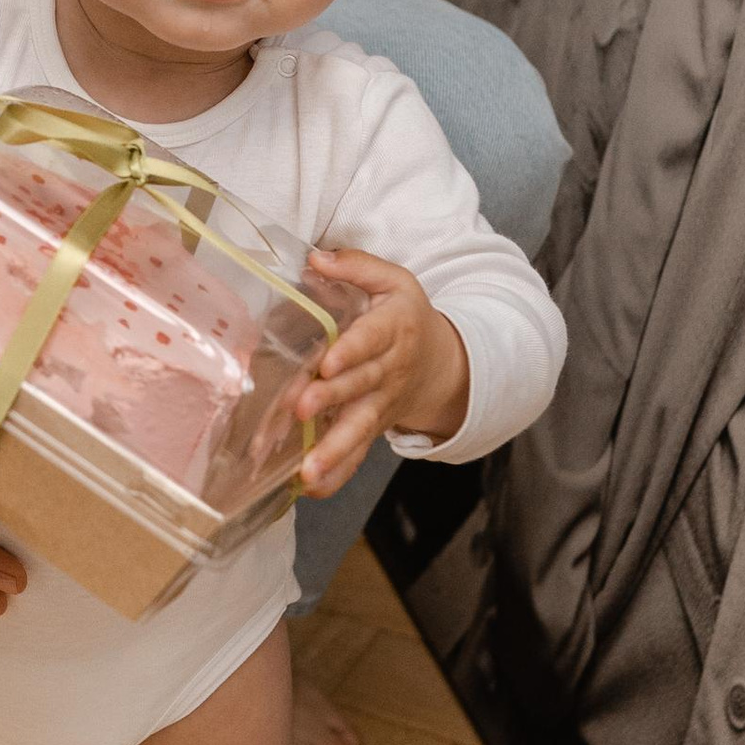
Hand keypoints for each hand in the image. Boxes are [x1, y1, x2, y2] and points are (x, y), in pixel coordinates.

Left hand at [295, 248, 469, 497]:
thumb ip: (357, 265)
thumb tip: (317, 257)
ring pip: (358, 429)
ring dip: (333, 450)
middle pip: (358, 387)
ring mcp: (380, 404)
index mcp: (392, 329)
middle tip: (301, 409)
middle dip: (331, 399)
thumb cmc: (406, 316)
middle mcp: (387, 371)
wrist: (442, 363)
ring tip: (308, 469)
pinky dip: (337, 474)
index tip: (327, 362)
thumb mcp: (394, 281)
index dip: (350, 351)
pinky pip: (357, 455)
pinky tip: (311, 487)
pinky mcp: (372, 428)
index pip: (370, 340)